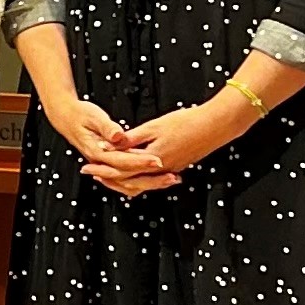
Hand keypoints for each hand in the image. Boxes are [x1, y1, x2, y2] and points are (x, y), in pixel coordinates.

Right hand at [40, 89, 171, 195]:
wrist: (66, 117)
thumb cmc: (80, 115)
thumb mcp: (93, 116)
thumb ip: (107, 127)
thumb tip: (118, 136)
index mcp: (97, 152)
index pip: (123, 161)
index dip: (141, 161)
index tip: (159, 160)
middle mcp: (101, 162)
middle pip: (128, 178)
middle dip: (152, 179)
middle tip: (173, 177)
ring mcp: (105, 165)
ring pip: (129, 183)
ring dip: (150, 183)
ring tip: (171, 180)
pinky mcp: (109, 163)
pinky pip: (127, 179)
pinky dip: (142, 181)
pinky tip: (157, 178)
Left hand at [99, 95, 260, 194]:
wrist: (217, 124)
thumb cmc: (187, 121)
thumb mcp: (155, 126)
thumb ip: (132, 138)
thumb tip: (110, 145)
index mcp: (153, 160)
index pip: (121, 169)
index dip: (102, 168)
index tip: (87, 166)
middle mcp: (161, 170)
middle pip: (128, 181)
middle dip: (108, 177)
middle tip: (90, 173)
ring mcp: (170, 169)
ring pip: (141, 183)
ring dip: (123, 180)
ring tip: (107, 175)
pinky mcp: (177, 166)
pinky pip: (152, 179)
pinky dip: (138, 179)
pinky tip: (133, 174)